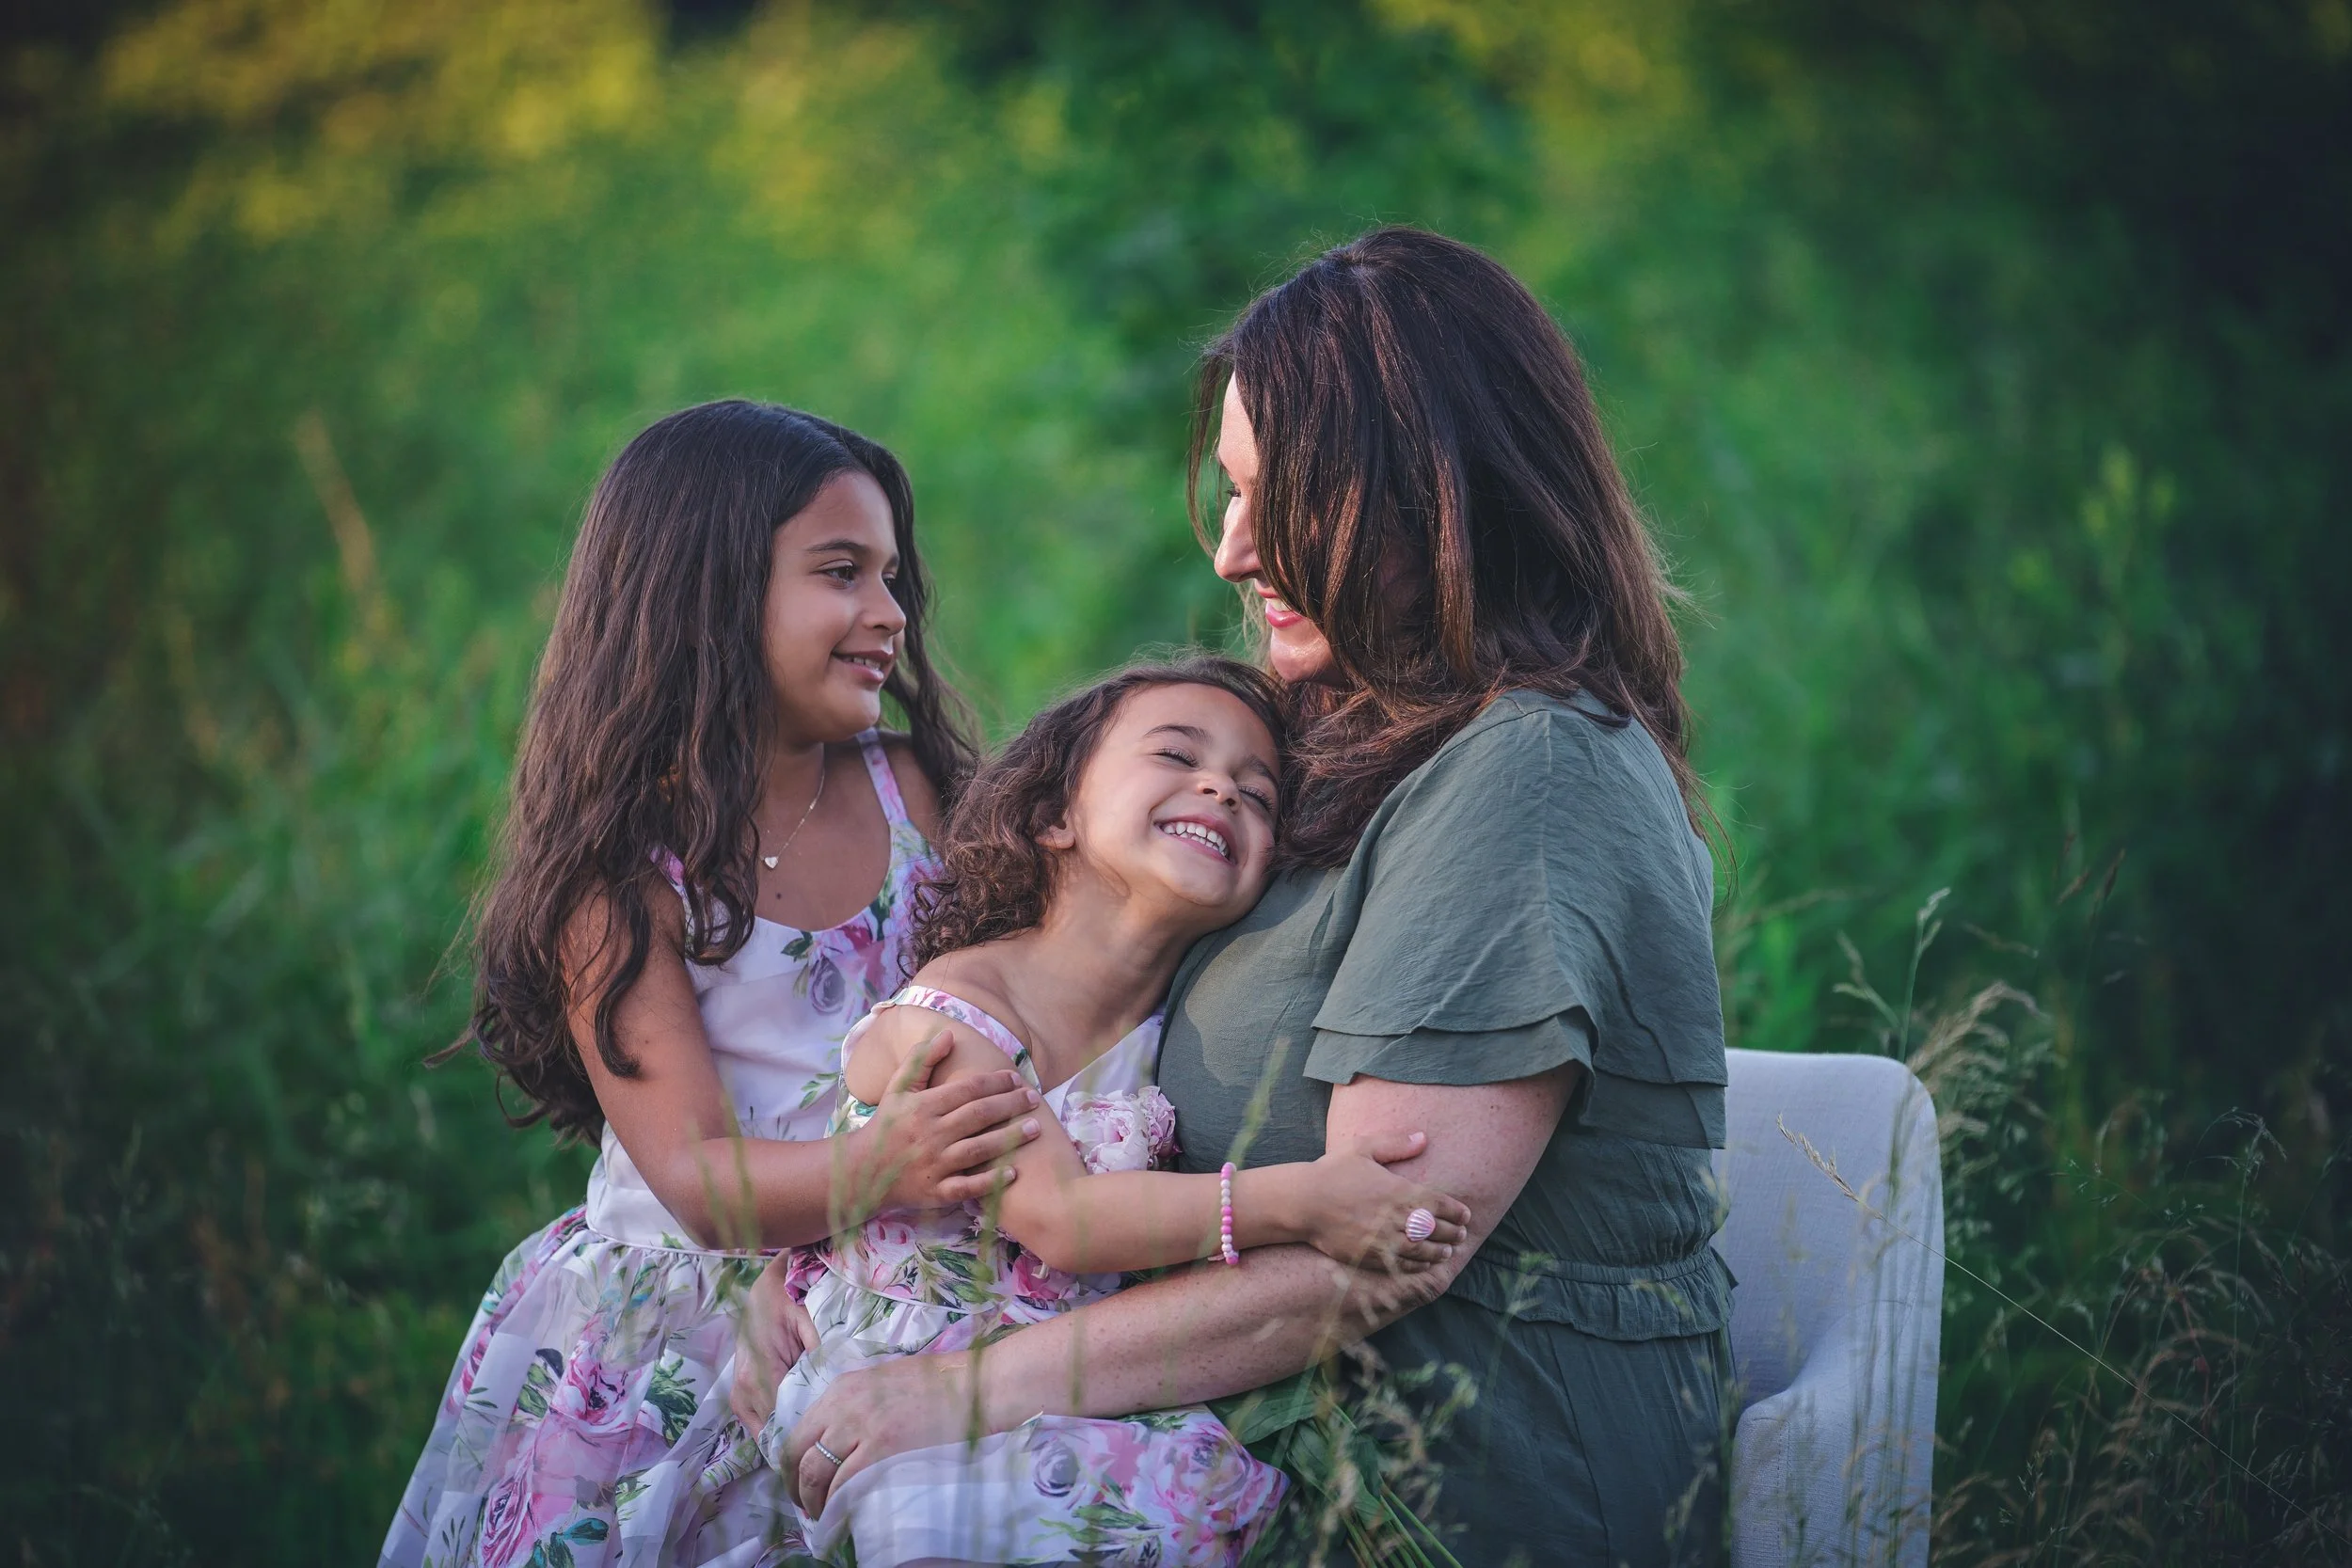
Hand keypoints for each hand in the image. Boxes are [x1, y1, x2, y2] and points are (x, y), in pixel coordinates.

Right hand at [729, 1253, 816, 1431]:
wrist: (764, 1292)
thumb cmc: (787, 1304)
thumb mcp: (809, 1322)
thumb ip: (819, 1354)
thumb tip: (834, 1386)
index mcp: (759, 1371)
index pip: (783, 1418)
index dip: (807, 1429)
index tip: (830, 1430)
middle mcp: (743, 1389)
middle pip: (774, 1430)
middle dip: (799, 1435)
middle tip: (827, 1434)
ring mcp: (738, 1395)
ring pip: (765, 1432)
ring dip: (787, 1433)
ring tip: (814, 1428)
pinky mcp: (738, 1397)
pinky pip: (758, 1424)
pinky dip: (777, 1425)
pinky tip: (798, 1420)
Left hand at [782, 1350, 983, 1517]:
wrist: (975, 1388)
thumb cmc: (939, 1384)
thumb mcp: (883, 1381)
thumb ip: (856, 1403)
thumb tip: (837, 1437)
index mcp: (843, 1387)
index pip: (799, 1430)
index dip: (794, 1463)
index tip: (801, 1481)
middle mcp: (843, 1405)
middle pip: (798, 1453)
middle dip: (796, 1486)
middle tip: (806, 1505)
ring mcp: (860, 1427)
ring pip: (815, 1473)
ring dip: (813, 1501)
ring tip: (823, 1516)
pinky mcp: (880, 1449)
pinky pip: (842, 1485)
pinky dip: (835, 1505)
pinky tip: (841, 1516)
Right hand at [845, 1029, 1041, 1221]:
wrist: (861, 1171)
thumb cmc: (886, 1126)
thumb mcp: (897, 1089)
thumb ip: (921, 1060)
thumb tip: (949, 1034)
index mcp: (922, 1107)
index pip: (967, 1089)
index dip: (995, 1082)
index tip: (1016, 1079)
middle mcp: (930, 1134)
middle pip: (978, 1115)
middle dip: (1010, 1105)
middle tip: (1035, 1099)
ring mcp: (933, 1165)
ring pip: (977, 1149)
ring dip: (1009, 1139)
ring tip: (1035, 1129)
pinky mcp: (935, 1192)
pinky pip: (967, 1188)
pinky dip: (990, 1181)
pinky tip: (1013, 1173)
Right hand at [1298, 1130, 1472, 1273]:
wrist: (1303, 1202)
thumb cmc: (1332, 1172)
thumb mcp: (1363, 1148)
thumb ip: (1396, 1144)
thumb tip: (1423, 1137)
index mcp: (1398, 1190)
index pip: (1440, 1204)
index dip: (1457, 1211)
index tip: (1465, 1215)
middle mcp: (1395, 1217)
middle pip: (1436, 1229)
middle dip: (1453, 1233)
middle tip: (1461, 1235)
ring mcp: (1383, 1239)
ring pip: (1422, 1250)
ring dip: (1439, 1252)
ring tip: (1447, 1252)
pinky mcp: (1370, 1256)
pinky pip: (1401, 1265)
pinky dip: (1417, 1266)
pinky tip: (1423, 1264)